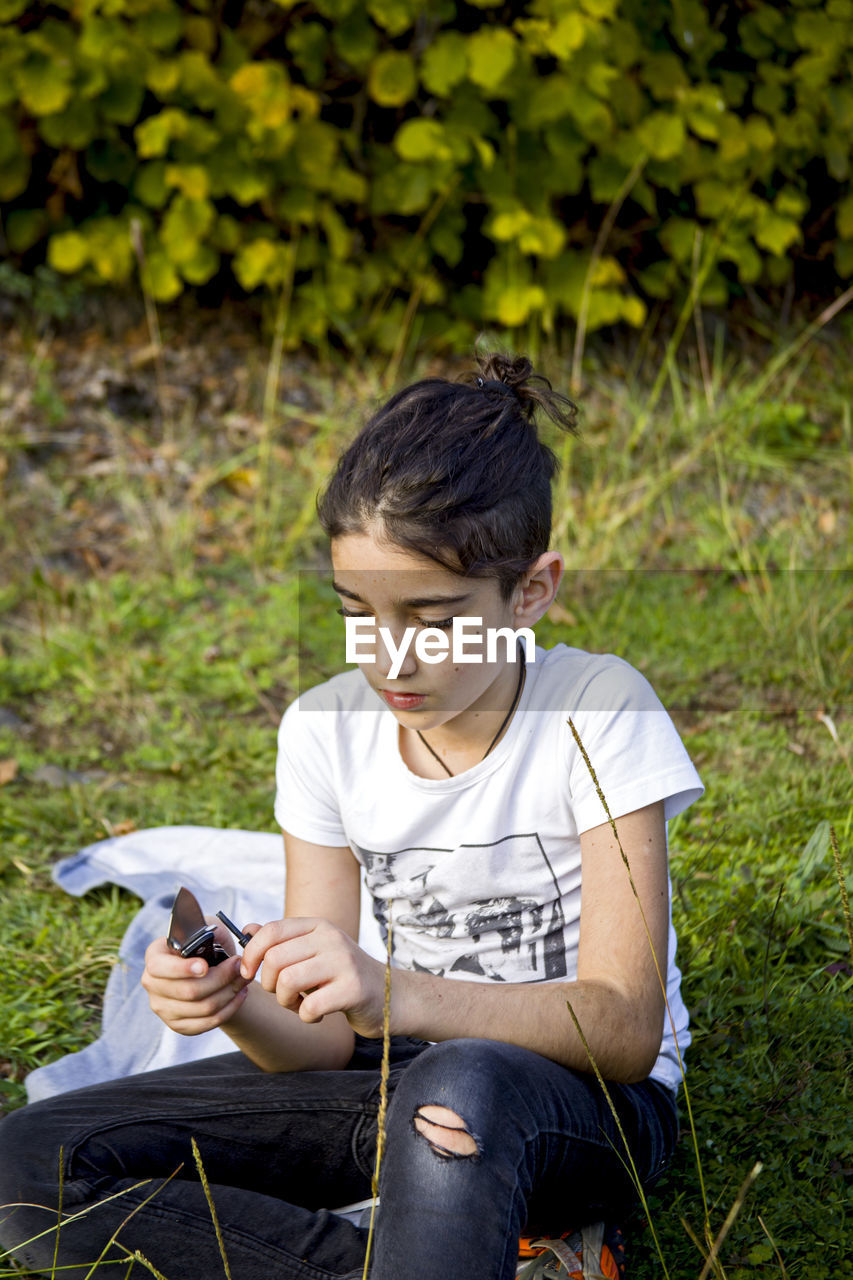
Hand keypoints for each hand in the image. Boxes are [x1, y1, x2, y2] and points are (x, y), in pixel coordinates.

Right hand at [142, 921, 249, 1035]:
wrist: (211, 968)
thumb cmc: (207, 946)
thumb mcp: (208, 929)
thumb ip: (210, 929)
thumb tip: (215, 936)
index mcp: (155, 956)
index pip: (158, 967)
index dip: (182, 969)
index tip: (204, 966)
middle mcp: (152, 983)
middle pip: (188, 990)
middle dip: (221, 978)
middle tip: (239, 966)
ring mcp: (163, 1007)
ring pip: (203, 1008)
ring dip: (230, 992)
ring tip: (244, 978)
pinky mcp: (178, 1025)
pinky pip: (208, 1022)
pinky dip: (229, 1008)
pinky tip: (239, 994)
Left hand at [240, 918, 386, 1036]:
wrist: (391, 996)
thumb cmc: (343, 976)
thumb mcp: (313, 952)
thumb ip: (282, 941)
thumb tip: (247, 930)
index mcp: (318, 925)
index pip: (271, 931)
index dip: (251, 954)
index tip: (248, 973)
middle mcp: (331, 938)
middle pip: (275, 959)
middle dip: (269, 984)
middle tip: (284, 994)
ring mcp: (344, 962)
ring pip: (287, 981)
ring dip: (286, 1002)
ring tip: (300, 1004)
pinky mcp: (353, 989)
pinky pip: (309, 1007)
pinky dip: (306, 1017)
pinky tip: (319, 1014)